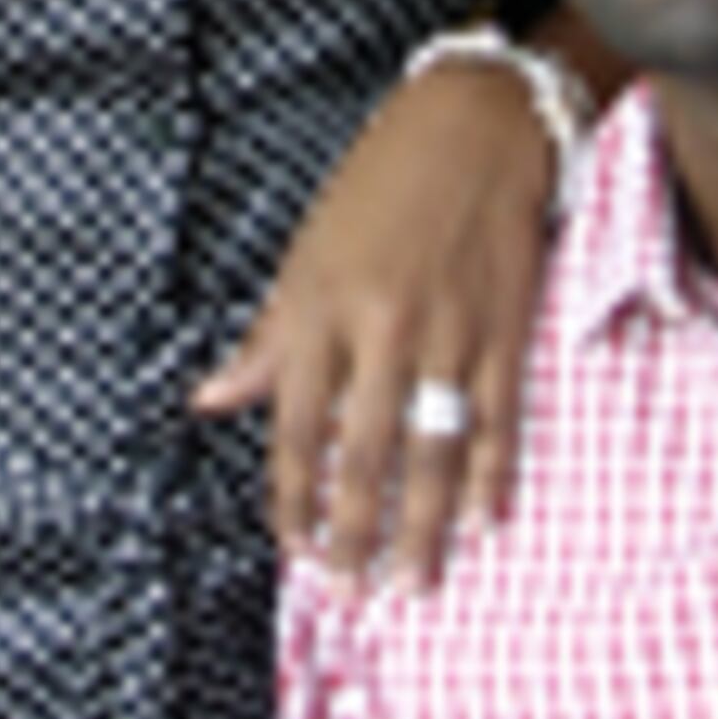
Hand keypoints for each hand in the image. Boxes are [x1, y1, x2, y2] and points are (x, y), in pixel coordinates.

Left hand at [192, 61, 551, 581]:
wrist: (474, 124)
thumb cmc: (380, 184)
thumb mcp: (307, 253)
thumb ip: (268, 338)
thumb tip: (212, 399)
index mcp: (319, 310)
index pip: (295, 430)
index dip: (292, 499)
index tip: (293, 548)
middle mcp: (380, 330)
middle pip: (363, 457)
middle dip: (354, 535)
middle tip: (351, 594)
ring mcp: (448, 334)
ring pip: (432, 453)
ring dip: (423, 529)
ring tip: (415, 584)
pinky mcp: (504, 330)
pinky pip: (496, 421)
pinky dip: (490, 477)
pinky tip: (482, 522)